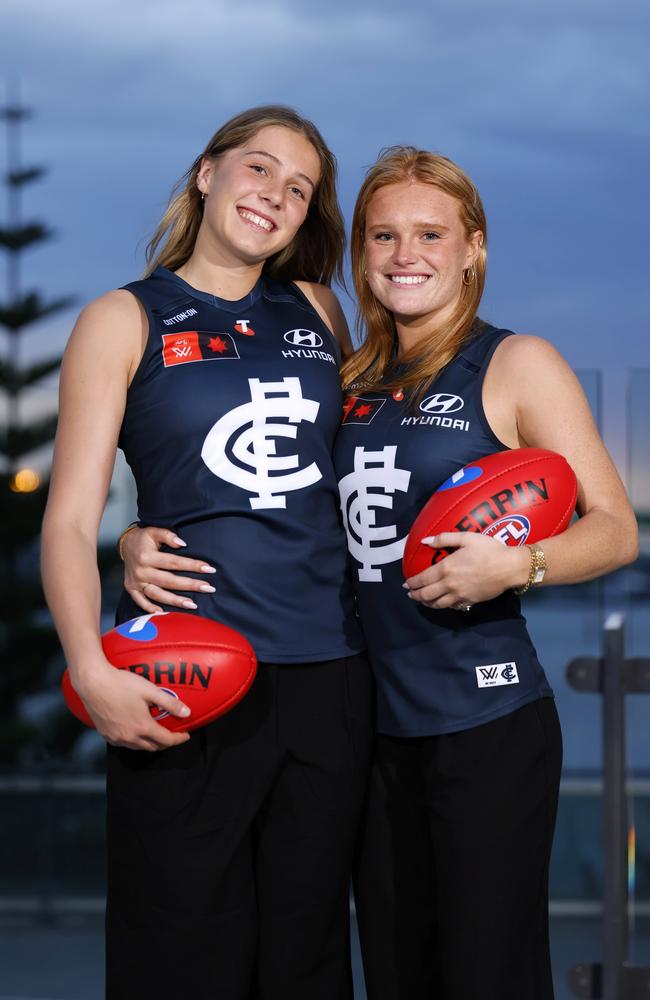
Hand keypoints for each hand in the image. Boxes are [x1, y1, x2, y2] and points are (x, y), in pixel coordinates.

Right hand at [74, 660, 191, 750]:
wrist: (93, 683)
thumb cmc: (120, 684)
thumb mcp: (150, 690)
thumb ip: (170, 703)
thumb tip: (187, 713)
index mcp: (142, 727)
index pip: (166, 740)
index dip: (179, 739)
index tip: (186, 735)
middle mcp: (129, 737)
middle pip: (153, 747)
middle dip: (166, 743)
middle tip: (173, 734)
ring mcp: (116, 737)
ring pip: (138, 747)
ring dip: (150, 743)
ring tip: (156, 732)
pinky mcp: (105, 734)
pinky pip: (124, 743)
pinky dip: (135, 741)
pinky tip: (136, 731)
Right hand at [123, 526, 215, 612]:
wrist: (124, 544)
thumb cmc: (143, 538)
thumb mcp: (154, 531)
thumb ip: (167, 535)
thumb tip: (182, 543)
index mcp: (147, 556)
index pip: (174, 562)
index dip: (192, 565)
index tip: (209, 569)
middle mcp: (141, 571)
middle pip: (169, 581)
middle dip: (190, 585)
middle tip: (208, 588)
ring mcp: (136, 582)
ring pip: (157, 594)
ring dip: (175, 601)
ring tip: (193, 605)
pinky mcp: (131, 589)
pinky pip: (140, 601)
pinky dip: (150, 608)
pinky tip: (164, 613)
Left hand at [404, 532, 529, 609]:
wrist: (509, 567)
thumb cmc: (489, 549)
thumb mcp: (467, 538)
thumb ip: (444, 538)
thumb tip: (424, 541)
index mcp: (446, 568)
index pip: (423, 579)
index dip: (412, 583)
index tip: (406, 584)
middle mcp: (450, 584)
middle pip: (426, 594)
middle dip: (415, 595)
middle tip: (410, 594)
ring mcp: (459, 595)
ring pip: (437, 604)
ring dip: (427, 603)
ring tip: (422, 601)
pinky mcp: (470, 601)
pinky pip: (452, 607)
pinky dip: (443, 606)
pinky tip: (442, 603)